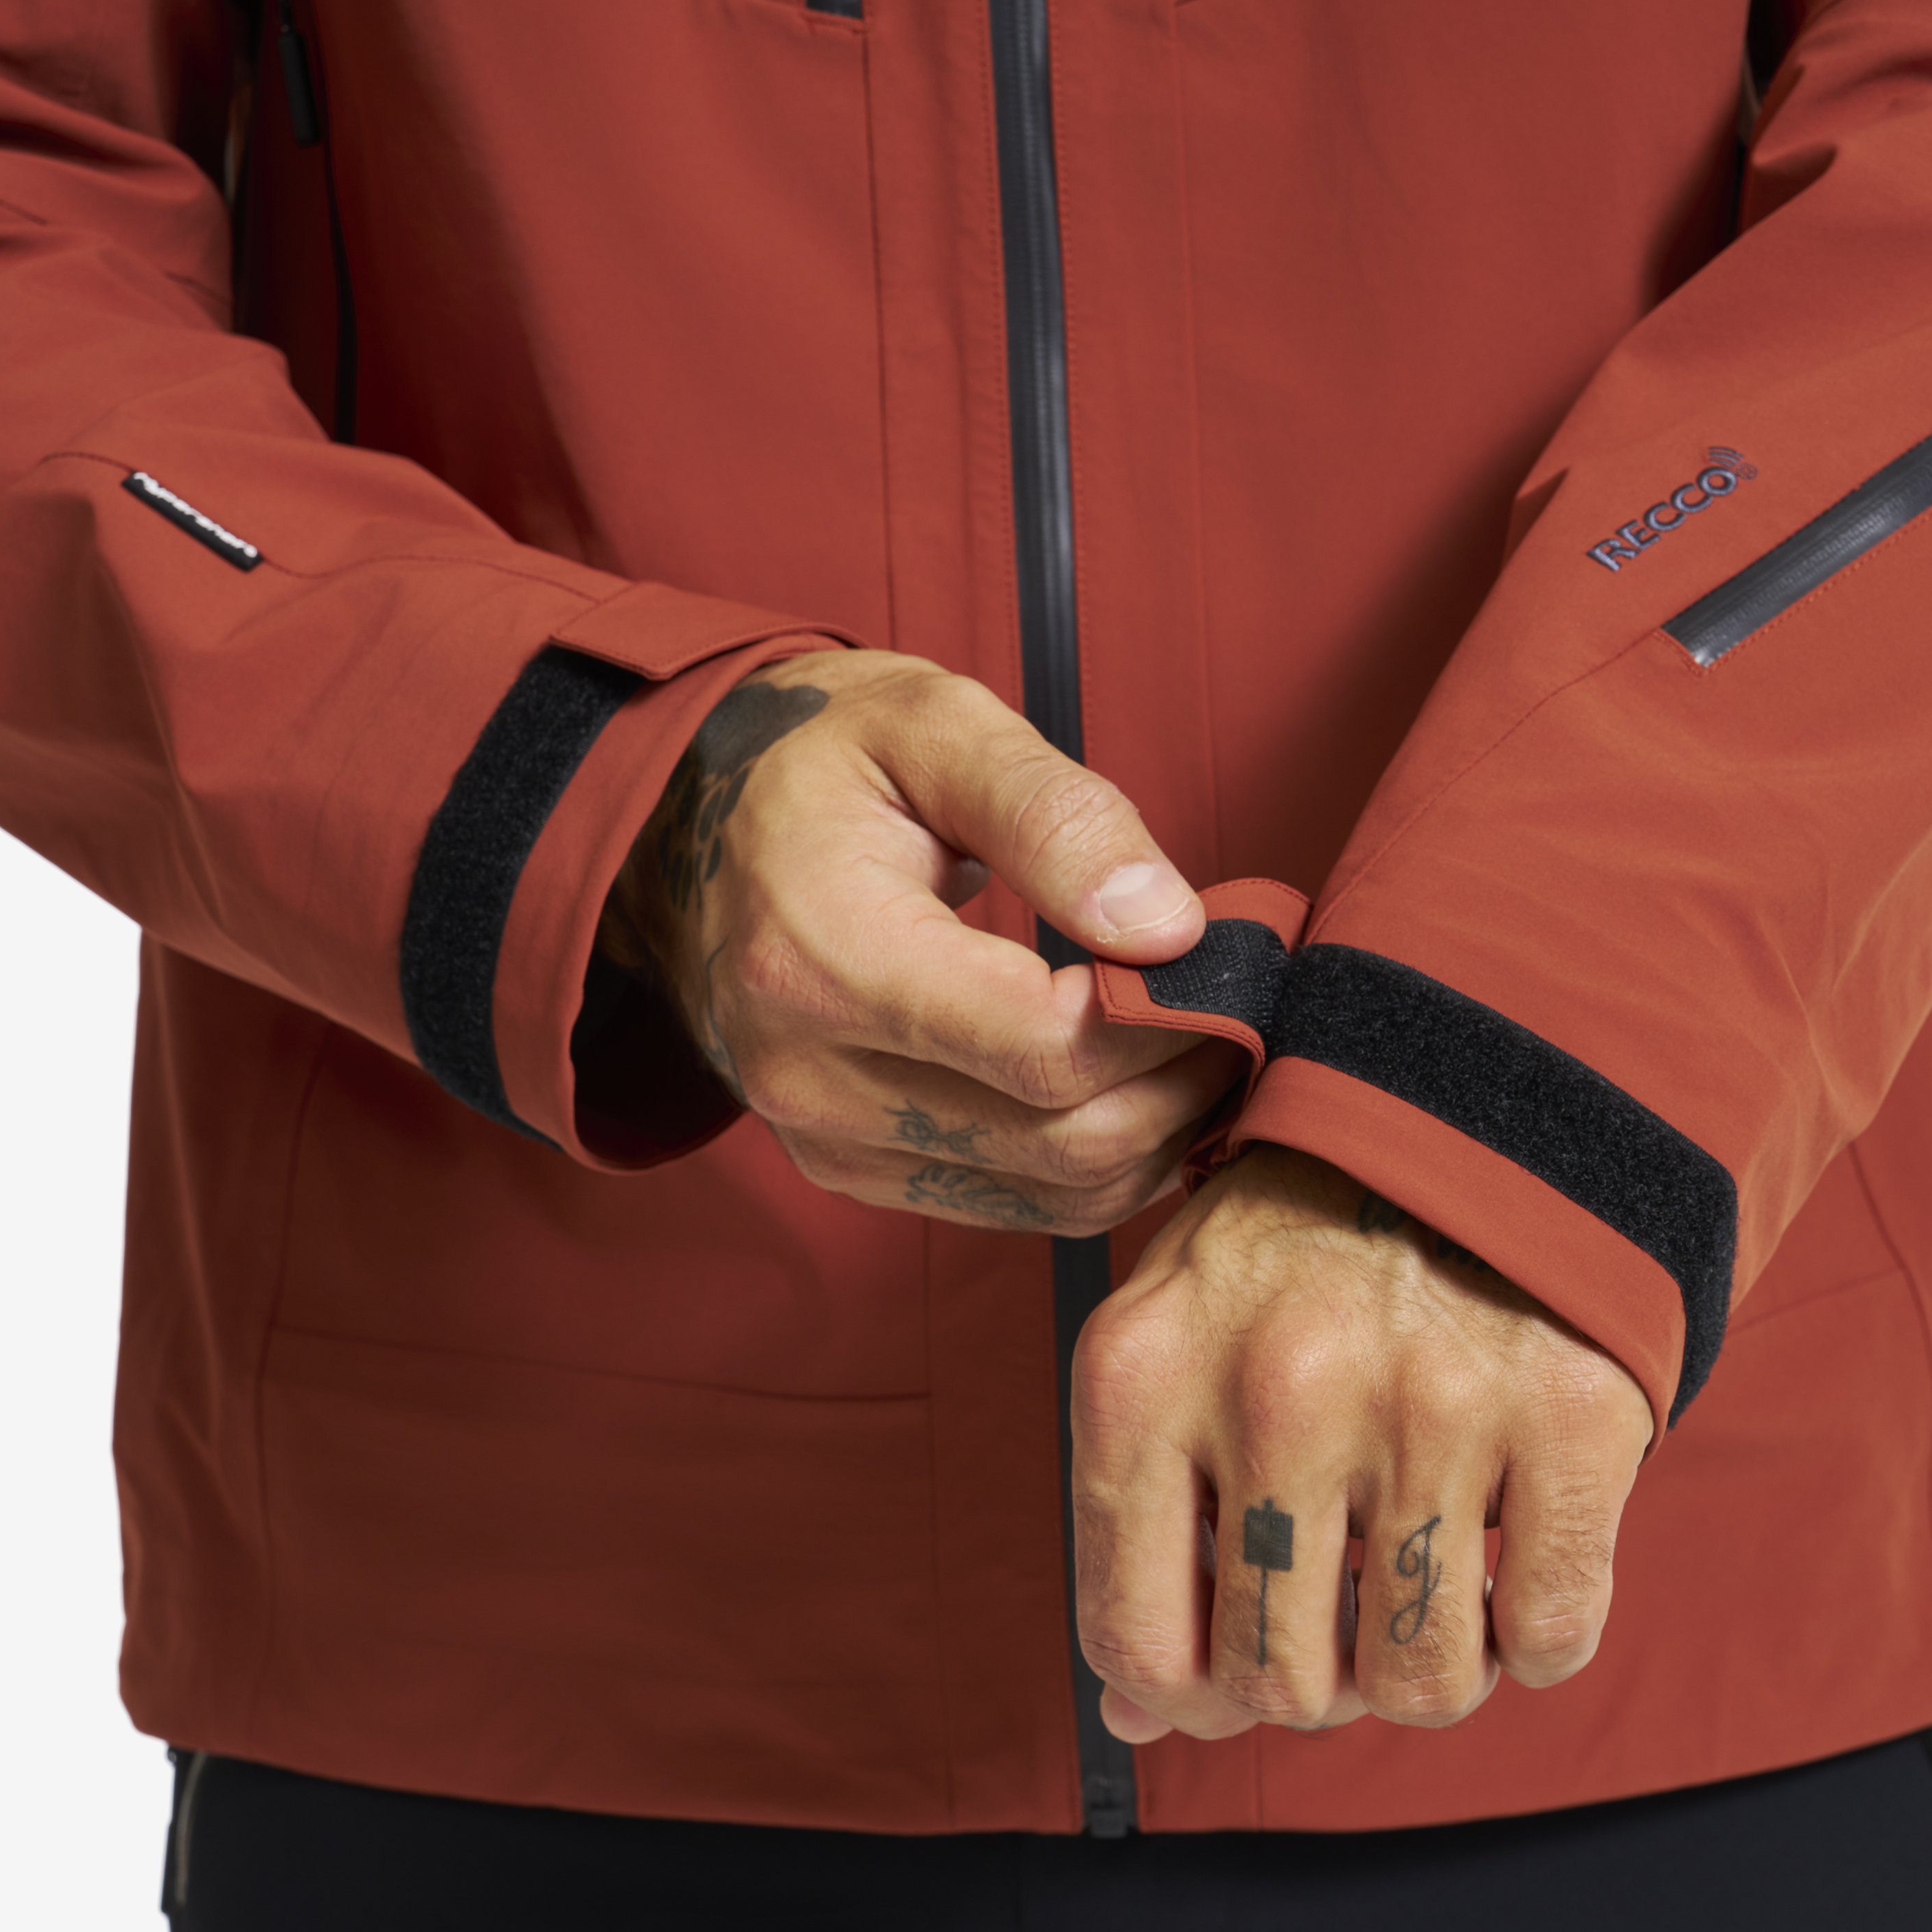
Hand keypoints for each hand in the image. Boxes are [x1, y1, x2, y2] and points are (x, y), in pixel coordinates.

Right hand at [599, 650, 1244, 1233]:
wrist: (693, 826)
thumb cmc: (820, 760)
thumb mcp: (935, 724)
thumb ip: (1056, 815)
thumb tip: (1171, 927)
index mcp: (823, 957)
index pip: (1044, 1047)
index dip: (1168, 1019)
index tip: (1226, 957)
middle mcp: (810, 1075)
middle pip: (1063, 1139)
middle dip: (1184, 1078)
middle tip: (1239, 998)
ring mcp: (826, 1138)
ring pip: (1056, 1194)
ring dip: (1159, 1130)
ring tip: (1199, 1034)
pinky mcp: (850, 1169)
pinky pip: (1019, 1207)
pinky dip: (1102, 1159)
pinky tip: (1135, 1081)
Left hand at [1071, 1144, 1653, 1738]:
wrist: (1461, 1108)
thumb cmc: (1292, 1245)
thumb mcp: (1173, 1338)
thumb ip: (1140, 1517)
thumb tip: (1144, 1720)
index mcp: (1146, 1374)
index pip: (1135, 1643)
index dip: (1187, 1697)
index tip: (1228, 1666)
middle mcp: (1276, 1391)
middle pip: (1281, 1683)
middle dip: (1316, 1679)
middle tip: (1343, 1603)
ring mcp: (1426, 1403)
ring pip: (1423, 1685)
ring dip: (1428, 1666)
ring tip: (1423, 1576)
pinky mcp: (1564, 1413)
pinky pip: (1553, 1636)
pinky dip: (1535, 1632)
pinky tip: (1507, 1552)